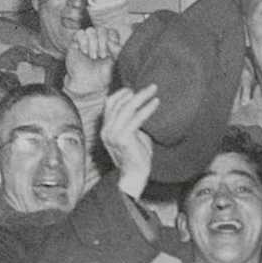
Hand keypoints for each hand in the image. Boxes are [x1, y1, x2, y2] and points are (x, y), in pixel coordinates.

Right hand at [64, 25, 120, 97]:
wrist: (87, 84)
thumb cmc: (102, 76)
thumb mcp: (114, 65)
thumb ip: (117, 52)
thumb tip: (111, 41)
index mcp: (110, 44)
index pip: (112, 32)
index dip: (112, 41)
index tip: (110, 54)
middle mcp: (98, 40)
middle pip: (102, 29)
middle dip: (102, 43)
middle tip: (102, 56)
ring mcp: (87, 41)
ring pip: (91, 30)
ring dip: (93, 43)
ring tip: (93, 57)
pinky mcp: (76, 43)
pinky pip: (80, 33)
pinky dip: (83, 41)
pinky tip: (85, 52)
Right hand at [101, 84, 158, 200]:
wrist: (135, 176)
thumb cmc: (137, 157)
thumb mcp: (133, 135)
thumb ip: (132, 122)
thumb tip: (143, 106)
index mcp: (106, 129)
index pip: (109, 104)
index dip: (122, 94)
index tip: (136, 89)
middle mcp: (106, 130)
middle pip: (119, 103)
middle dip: (136, 93)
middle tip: (152, 86)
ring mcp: (113, 134)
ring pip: (127, 108)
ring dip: (142, 97)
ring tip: (154, 90)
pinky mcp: (123, 138)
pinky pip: (136, 118)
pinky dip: (147, 108)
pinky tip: (155, 103)